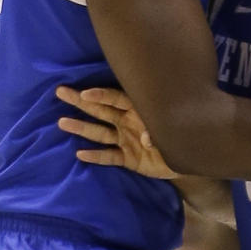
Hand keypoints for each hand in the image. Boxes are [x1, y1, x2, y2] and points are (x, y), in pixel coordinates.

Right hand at [56, 86, 176, 178]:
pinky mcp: (127, 158)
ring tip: (62, 122)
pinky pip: (109, 156)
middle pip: (101, 110)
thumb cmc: (182, 133)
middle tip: (61, 91)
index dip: (101, 95)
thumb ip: (157, 131)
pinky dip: (96, 156)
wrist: (190, 155)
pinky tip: (80, 153)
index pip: (117, 98)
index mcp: (139, 109)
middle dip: (81, 102)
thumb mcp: (171, 128)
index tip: (85, 92)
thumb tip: (145, 139)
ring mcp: (126, 140)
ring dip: (82, 128)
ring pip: (100, 133)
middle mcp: (128, 122)